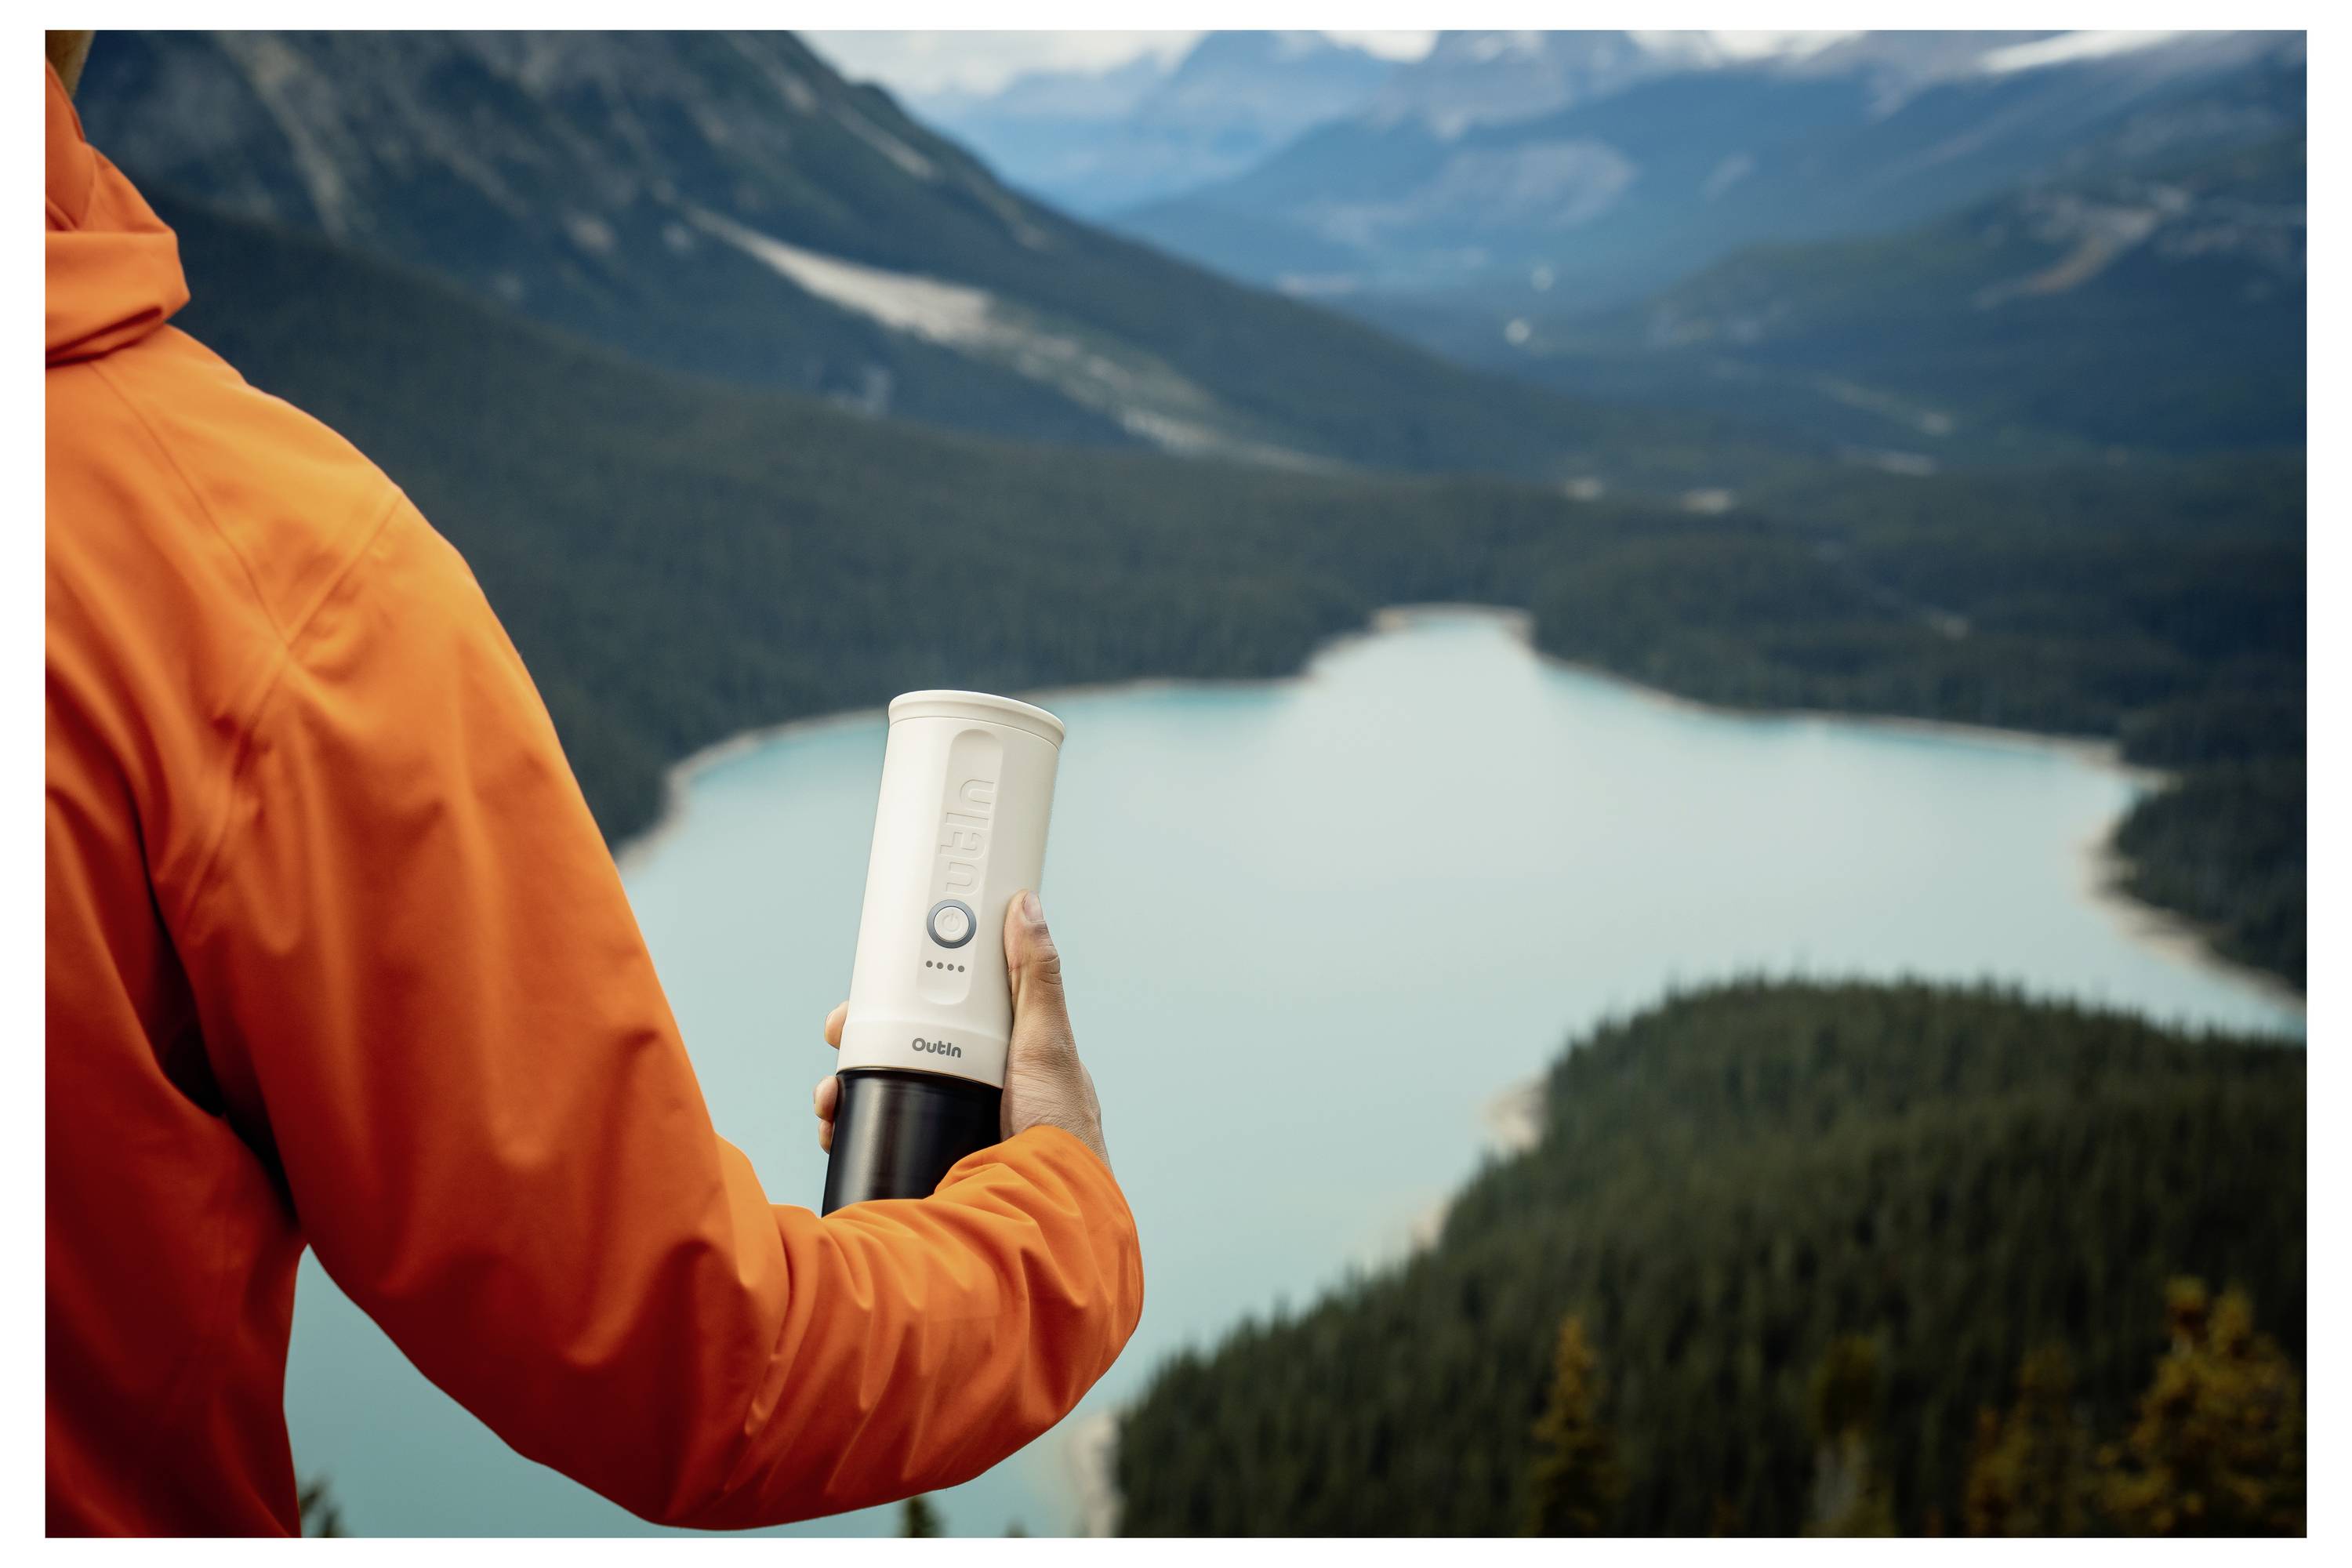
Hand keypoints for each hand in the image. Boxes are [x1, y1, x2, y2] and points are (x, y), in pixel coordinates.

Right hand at [811, 890, 1109, 1169]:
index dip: (896, 997)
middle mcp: (973, 1085)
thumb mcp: (1047, 1045)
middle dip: (858, 1044)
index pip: (940, 1009)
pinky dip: (852, 1130)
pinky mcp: (932, 1161)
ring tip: (829, 1101)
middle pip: (901, 1049)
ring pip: (883, 1094)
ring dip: (845, 1090)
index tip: (863, 995)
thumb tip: (1026, 905)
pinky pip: (881, 1137)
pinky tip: (836, 1134)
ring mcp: (950, 1125)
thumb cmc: (1062, 1133)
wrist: (1053, 1217)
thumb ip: (1036, 979)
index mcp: (1001, 1052)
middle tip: (835, 1041)